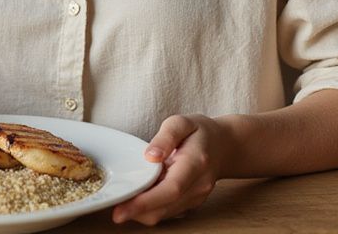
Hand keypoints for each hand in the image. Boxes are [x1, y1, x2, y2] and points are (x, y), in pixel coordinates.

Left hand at [111, 114, 228, 225]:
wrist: (224, 146)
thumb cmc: (200, 132)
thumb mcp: (182, 122)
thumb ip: (166, 136)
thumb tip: (150, 155)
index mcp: (195, 163)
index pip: (170, 189)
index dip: (144, 202)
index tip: (121, 209)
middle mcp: (198, 186)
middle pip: (164, 208)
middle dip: (135, 211)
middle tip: (113, 207)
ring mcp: (196, 198)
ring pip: (163, 214)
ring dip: (141, 211)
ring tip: (124, 197)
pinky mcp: (190, 204)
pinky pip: (166, 212)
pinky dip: (149, 208)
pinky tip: (139, 195)